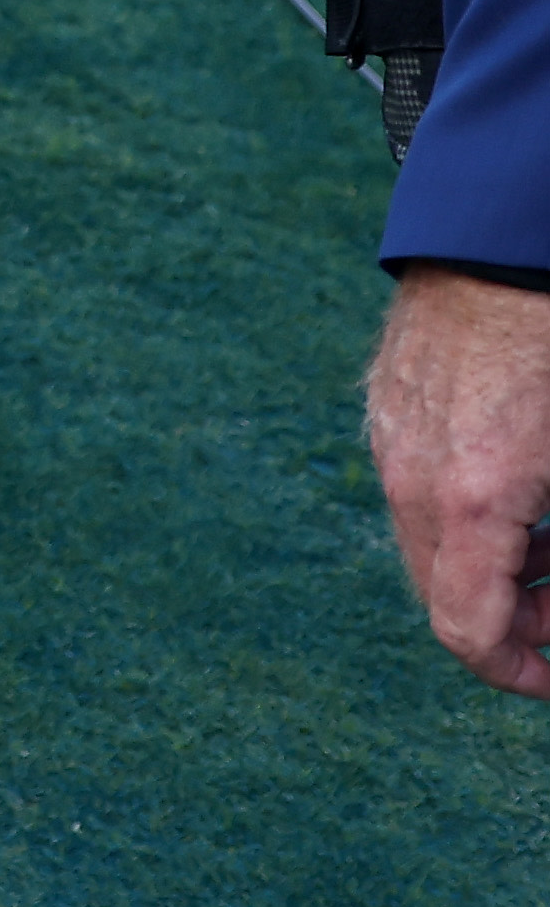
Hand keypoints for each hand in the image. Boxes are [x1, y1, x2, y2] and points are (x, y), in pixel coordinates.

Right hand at [369, 266, 549, 698]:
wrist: (512, 233)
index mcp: (473, 500)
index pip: (467, 631)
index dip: (516, 672)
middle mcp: (415, 476)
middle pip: (442, 592)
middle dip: (511, 617)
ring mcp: (392, 434)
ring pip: (427, 538)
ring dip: (489, 562)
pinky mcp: (387, 399)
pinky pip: (416, 482)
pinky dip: (464, 510)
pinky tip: (519, 477)